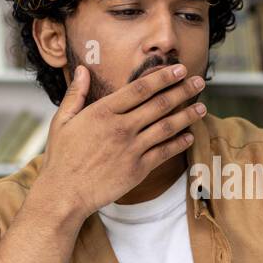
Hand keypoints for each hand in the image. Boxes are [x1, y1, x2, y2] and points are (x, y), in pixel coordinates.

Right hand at [34, 63, 206, 220]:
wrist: (63, 193)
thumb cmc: (61, 157)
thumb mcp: (62, 121)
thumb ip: (76, 93)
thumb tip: (83, 69)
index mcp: (103, 112)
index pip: (140, 88)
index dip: (163, 76)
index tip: (179, 69)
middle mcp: (121, 127)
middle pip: (159, 104)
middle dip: (182, 90)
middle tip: (198, 81)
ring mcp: (131, 149)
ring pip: (166, 127)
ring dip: (187, 116)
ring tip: (202, 107)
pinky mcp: (137, 169)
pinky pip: (164, 153)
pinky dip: (179, 143)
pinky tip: (189, 137)